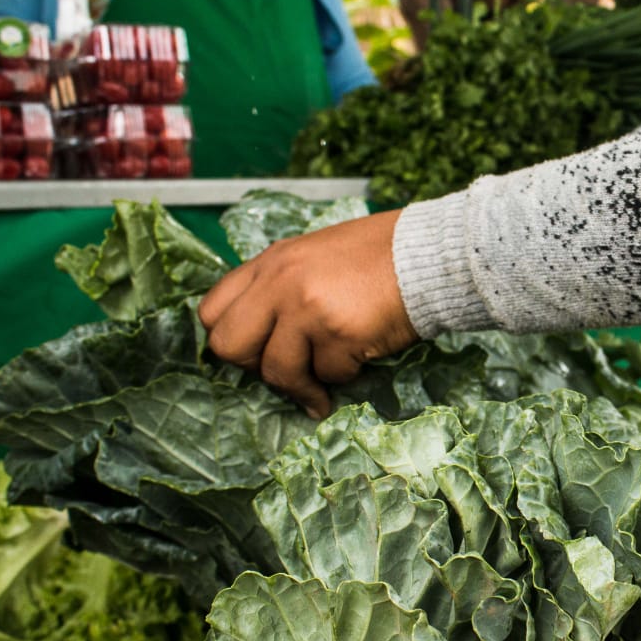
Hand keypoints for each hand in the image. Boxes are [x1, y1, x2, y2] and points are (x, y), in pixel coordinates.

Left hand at [198, 210, 418, 419]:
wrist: (428, 256)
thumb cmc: (378, 258)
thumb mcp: (314, 258)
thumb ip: (281, 288)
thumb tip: (264, 337)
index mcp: (270, 262)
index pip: (211, 311)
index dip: (232, 340)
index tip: (257, 352)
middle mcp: (279, 282)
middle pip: (228, 347)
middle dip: (256, 369)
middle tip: (287, 371)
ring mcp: (306, 307)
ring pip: (277, 371)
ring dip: (304, 384)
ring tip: (326, 385)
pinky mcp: (338, 332)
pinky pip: (328, 374)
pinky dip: (345, 373)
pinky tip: (360, 358)